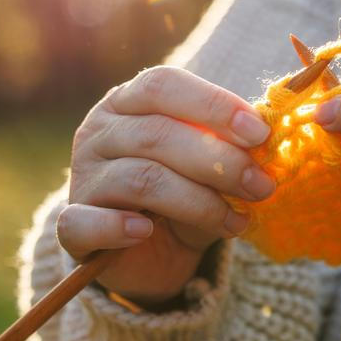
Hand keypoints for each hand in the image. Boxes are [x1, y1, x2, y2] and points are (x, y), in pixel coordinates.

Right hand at [60, 66, 275, 307]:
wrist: (146, 255)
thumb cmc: (182, 195)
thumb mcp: (209, 165)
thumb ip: (229, 146)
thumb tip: (269, 138)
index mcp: (128, 102)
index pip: (163, 85)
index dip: (212, 105)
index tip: (259, 133)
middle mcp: (99, 132)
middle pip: (157, 134)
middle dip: (219, 161)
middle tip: (262, 186)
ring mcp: (82, 177)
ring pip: (141, 179)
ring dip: (198, 201)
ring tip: (236, 221)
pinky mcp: (71, 226)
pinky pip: (84, 222)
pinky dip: (117, 227)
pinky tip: (146, 231)